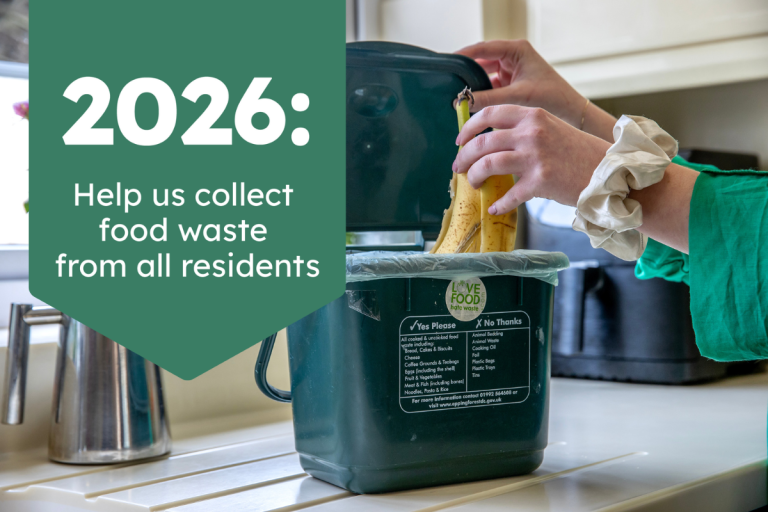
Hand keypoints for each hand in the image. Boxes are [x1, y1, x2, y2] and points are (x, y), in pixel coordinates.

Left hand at [452, 105, 610, 214]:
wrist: (609, 172)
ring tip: (474, 184)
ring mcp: (535, 157)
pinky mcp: (540, 181)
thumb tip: (491, 141)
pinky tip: (495, 207)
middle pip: (482, 142)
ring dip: (475, 177)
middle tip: (459, 167)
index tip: (459, 141)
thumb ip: (524, 129)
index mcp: (532, 115)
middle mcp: (531, 133)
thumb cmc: (579, 152)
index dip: (468, 127)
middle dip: (464, 157)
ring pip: (488, 164)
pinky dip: (499, 203)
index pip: (489, 113)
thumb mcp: (552, 128)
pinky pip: (509, 195)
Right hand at [456, 40, 616, 141]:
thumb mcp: (517, 97)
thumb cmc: (552, 98)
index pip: (483, 48)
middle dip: (466, 73)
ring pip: (483, 75)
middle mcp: (512, 57)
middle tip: (448, 82)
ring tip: (457, 95)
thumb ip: (489, 99)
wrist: (571, 113)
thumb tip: (463, 102)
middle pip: (480, 61)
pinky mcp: (509, 85)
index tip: (447, 63)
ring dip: (472, 86)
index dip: (463, 55)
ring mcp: (510, 71)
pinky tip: (470, 103)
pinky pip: (489, 87)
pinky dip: (480, 95)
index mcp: (517, 50)